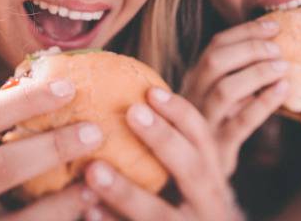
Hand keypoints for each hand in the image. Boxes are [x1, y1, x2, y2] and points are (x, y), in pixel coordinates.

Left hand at [84, 88, 243, 220]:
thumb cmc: (181, 209)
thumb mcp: (188, 182)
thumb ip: (169, 153)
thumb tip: (124, 105)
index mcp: (212, 177)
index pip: (203, 137)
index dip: (181, 112)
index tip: (151, 92)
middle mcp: (208, 204)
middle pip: (192, 168)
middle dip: (163, 139)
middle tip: (131, 112)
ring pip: (160, 214)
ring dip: (126, 191)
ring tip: (94, 169)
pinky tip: (88, 211)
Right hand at [180, 20, 290, 175]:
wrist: (195, 176)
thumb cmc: (217, 128)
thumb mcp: (219, 98)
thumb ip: (236, 75)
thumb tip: (275, 46)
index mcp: (194, 80)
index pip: (215, 45)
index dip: (246, 31)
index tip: (274, 25)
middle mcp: (193, 97)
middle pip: (215, 62)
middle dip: (250, 48)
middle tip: (278, 47)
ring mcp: (203, 123)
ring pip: (225, 90)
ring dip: (257, 73)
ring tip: (283, 67)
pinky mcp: (219, 147)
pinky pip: (241, 124)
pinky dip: (264, 104)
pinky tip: (283, 91)